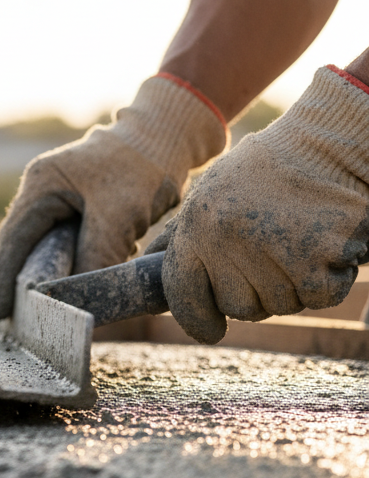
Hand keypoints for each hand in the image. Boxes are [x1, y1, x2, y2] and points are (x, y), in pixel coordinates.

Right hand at [0, 75, 225, 319]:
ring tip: (43, 312)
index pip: (13, 240)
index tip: (0, 312)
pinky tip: (72, 290)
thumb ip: (94, 255)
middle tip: (20, 321)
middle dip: (21, 282)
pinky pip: (67, 246)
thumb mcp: (117, 215)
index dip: (4, 278)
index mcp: (41, 185)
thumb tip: (80, 296)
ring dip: (46, 277)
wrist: (169, 136)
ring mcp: (60, 200)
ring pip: (46, 249)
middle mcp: (43, 192)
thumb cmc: (141, 166)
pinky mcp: (80, 209)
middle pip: (24, 246)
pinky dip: (69, 268)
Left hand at [148, 66, 368, 343]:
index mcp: (197, 224)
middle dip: (256, 291)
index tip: (210, 331)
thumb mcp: (211, 193)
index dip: (196, 319)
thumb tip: (149, 265)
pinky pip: (317, 298)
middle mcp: (226, 240)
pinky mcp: (315, 262)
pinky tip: (323, 244)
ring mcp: (270, 252)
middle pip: (238, 307)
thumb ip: (181, 233)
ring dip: (293, 285)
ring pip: (280, 306)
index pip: (183, 292)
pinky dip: (327, 281)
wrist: (328, 147)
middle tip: (272, 250)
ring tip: (297, 238)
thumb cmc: (266, 173)